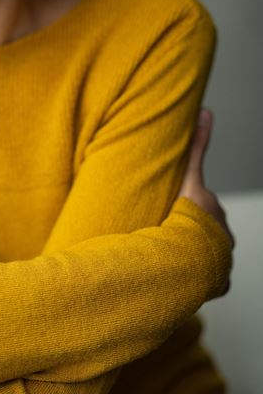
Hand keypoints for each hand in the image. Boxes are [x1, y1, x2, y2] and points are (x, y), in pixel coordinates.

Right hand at [178, 108, 233, 294]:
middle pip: (206, 228)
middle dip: (192, 228)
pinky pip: (209, 279)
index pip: (204, 204)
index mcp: (215, 212)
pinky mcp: (217, 282)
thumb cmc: (189, 217)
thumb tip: (207, 111)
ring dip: (192, 253)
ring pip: (207, 253)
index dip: (189, 204)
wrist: (189, 258)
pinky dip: (199, 277)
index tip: (173, 208)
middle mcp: (223, 235)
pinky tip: (182, 276)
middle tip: (168, 229)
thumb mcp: (191, 177)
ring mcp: (222, 260)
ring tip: (171, 253)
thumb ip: (197, 146)